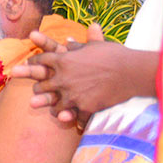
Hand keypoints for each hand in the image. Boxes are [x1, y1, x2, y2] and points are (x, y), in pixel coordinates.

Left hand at [14, 23, 155, 123]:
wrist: (132, 70)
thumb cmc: (114, 55)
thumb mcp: (94, 46)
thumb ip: (78, 45)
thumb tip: (67, 40)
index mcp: (63, 60)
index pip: (40, 61)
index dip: (34, 63)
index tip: (30, 65)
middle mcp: (63, 78)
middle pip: (40, 86)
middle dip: (39, 88)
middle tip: (38, 90)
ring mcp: (72, 94)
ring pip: (53, 105)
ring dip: (54, 107)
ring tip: (54, 110)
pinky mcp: (84, 107)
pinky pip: (75, 117)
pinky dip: (76, 120)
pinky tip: (75, 123)